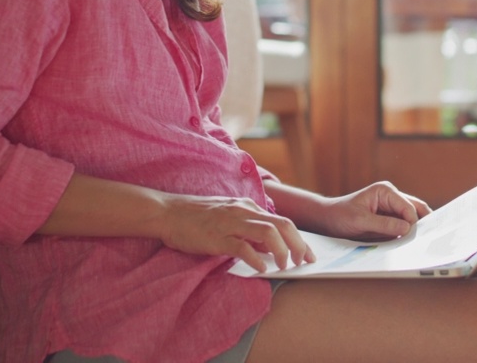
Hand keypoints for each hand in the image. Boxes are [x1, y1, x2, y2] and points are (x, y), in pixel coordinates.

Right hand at [157, 194, 314, 272]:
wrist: (167, 211)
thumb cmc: (196, 218)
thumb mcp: (228, 218)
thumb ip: (248, 230)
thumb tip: (269, 249)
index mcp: (248, 207)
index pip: (282, 221)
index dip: (300, 239)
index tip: (309, 254)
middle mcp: (244, 212)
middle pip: (283, 225)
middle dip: (299, 245)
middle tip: (305, 262)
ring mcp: (231, 223)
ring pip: (268, 233)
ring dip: (282, 251)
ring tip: (284, 267)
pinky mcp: (217, 236)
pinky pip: (243, 247)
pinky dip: (256, 259)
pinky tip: (260, 269)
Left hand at [314, 182, 432, 241]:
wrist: (327, 220)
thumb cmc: (340, 216)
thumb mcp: (360, 221)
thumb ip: (384, 224)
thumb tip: (407, 228)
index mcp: (385, 191)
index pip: (408, 207)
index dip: (412, 223)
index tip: (411, 238)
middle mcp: (391, 197)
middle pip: (415, 209)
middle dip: (422, 223)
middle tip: (427, 239)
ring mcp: (391, 208)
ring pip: (412, 218)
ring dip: (415, 230)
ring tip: (420, 244)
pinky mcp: (389, 220)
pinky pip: (403, 227)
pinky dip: (407, 235)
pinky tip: (409, 245)